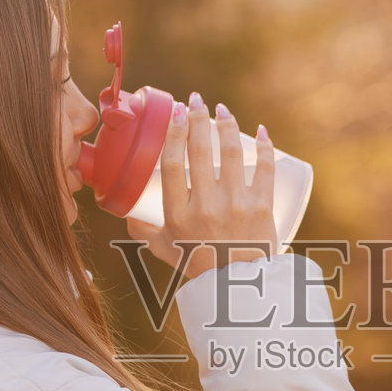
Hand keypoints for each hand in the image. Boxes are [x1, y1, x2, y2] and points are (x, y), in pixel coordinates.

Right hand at [125, 93, 278, 281]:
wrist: (239, 289)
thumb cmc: (199, 266)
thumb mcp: (165, 250)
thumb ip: (144, 230)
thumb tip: (126, 212)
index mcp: (179, 215)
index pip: (172, 164)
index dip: (172, 132)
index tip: (174, 112)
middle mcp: (206, 207)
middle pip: (200, 151)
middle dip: (197, 117)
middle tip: (196, 100)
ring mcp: (236, 206)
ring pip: (232, 153)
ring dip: (227, 124)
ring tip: (221, 109)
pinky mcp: (263, 207)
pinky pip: (265, 169)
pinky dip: (264, 146)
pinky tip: (260, 131)